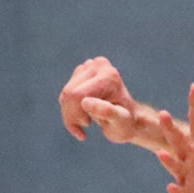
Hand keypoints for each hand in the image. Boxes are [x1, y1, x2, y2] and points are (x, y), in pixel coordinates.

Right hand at [59, 57, 175, 153]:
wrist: (128, 119)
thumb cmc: (125, 124)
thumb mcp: (119, 123)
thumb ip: (106, 112)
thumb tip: (85, 102)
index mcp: (109, 76)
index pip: (78, 95)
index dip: (76, 114)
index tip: (87, 125)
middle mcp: (99, 65)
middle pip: (69, 92)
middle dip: (71, 115)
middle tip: (84, 126)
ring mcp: (90, 65)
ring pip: (66, 93)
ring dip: (70, 114)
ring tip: (85, 123)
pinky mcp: (83, 70)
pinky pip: (67, 92)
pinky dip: (70, 108)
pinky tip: (83, 116)